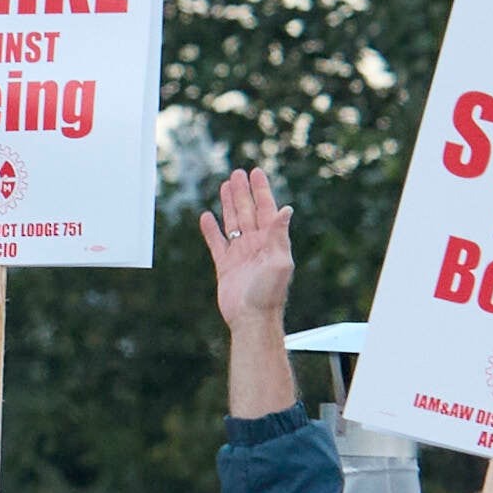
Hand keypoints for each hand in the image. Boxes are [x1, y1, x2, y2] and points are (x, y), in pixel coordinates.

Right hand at [200, 168, 300, 416]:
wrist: (251, 320)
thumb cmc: (269, 294)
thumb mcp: (280, 262)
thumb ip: (279, 235)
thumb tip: (286, 209)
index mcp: (271, 241)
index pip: (266, 209)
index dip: (261, 190)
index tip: (256, 172)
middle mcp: (256, 244)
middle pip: (247, 211)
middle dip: (242, 192)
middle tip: (237, 172)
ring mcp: (240, 254)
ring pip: (232, 222)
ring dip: (228, 204)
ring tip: (224, 186)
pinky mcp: (225, 266)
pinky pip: (216, 243)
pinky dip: (211, 230)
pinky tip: (206, 217)